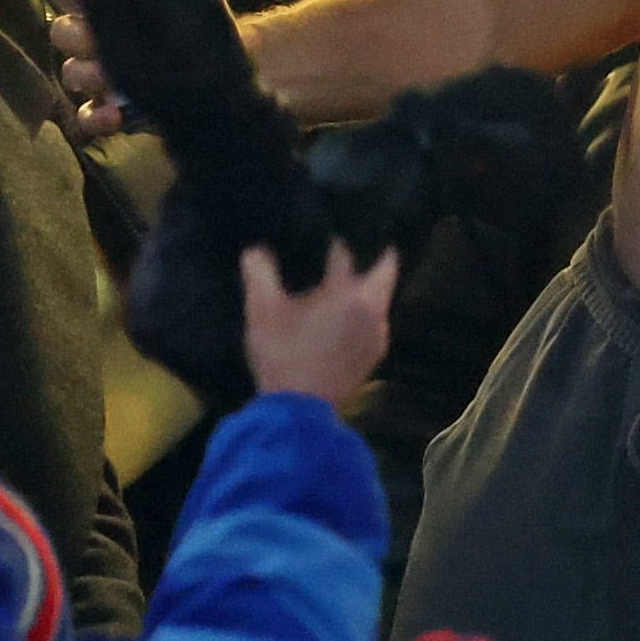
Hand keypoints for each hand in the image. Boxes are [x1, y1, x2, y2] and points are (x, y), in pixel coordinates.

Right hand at [49, 0, 232, 139]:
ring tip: (115, 78)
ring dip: (89, 74)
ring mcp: (104, 77)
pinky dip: (97, 117)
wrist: (231, 90)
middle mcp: (103, 38)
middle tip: (99, 41)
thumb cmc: (212, 42)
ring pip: (72, 72)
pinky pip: (86, 116)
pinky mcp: (111, 112)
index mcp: (118, 5)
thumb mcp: (204, 7)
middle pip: (63, 31)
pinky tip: (116, 115)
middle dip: (77, 35)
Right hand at [242, 240, 396, 404]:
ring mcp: (377, 334)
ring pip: (381, 298)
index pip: (349, 253)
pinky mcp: (374, 353)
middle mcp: (373, 310)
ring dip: (369, 285)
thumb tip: (254, 250)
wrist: (298, 410)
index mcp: (350, 294)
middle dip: (375, 254)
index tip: (334, 229)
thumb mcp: (263, 312)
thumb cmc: (282, 356)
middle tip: (360, 242)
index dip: (340, 238)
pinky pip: (376, 320)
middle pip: (384, 271)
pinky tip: (346, 313)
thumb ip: (260, 274)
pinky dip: (366, 309)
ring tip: (350, 275)